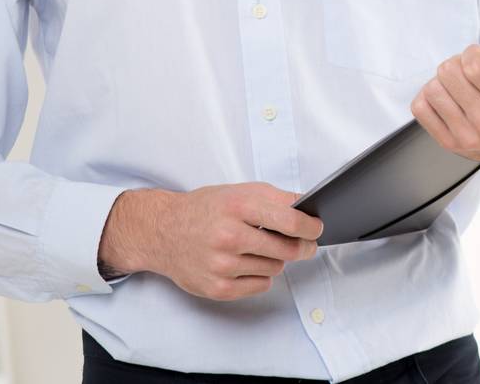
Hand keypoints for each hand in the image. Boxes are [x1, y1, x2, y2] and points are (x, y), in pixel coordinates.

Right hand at [98, 183, 321, 301]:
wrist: (163, 231)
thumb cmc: (205, 209)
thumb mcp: (239, 192)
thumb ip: (276, 198)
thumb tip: (309, 205)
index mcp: (237, 207)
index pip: (289, 220)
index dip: (310, 227)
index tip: (317, 229)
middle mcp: (229, 236)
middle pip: (287, 249)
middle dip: (302, 246)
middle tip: (304, 243)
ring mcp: (222, 265)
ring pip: (275, 268)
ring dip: (276, 259)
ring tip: (258, 248)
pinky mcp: (217, 288)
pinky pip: (260, 285)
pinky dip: (260, 275)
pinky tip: (246, 263)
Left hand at [411, 34, 479, 187]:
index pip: (474, 65)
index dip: (475, 53)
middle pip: (448, 73)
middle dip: (458, 64)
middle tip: (472, 72)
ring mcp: (467, 136)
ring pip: (433, 89)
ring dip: (444, 81)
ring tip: (461, 85)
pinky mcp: (449, 143)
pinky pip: (421, 108)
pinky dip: (430, 96)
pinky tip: (449, 97)